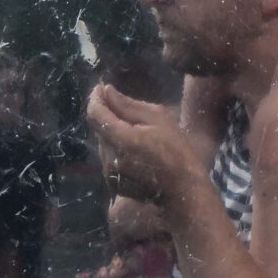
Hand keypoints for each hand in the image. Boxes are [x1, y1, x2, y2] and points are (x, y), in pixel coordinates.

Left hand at [87, 84, 204, 203]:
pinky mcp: (112, 182)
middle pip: (98, 128)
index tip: (100, 88)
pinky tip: (134, 149)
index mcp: (121, 140)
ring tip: (134, 130)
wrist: (182, 189)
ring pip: (102, 143)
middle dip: (106, 115)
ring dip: (111, 132)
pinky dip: (116, 148)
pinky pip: (108, 158)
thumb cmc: (176, 151)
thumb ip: (128, 105)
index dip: (95, 98)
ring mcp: (108, 172)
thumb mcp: (159, 119)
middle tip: (122, 106)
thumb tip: (106, 91)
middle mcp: (109, 157)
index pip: (95, 114)